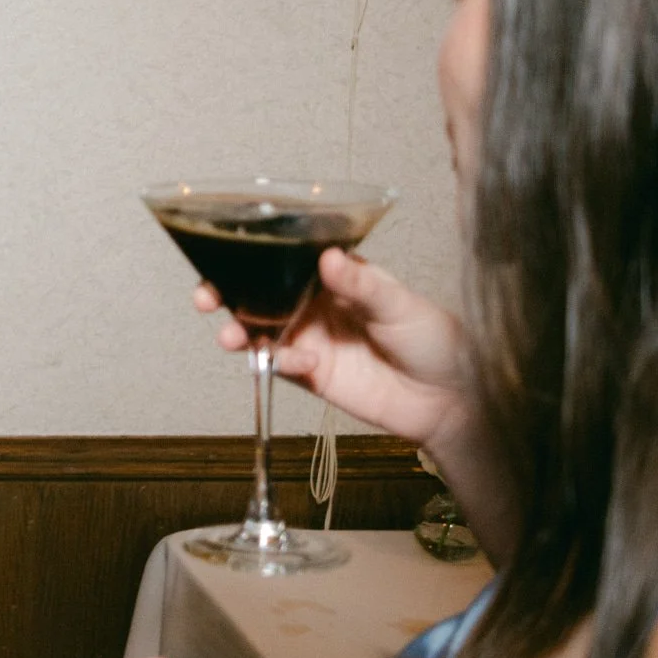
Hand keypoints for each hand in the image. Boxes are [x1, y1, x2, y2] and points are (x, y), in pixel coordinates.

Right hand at [199, 248, 469, 448]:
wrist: (451, 400)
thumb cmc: (436, 340)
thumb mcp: (400, 304)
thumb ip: (361, 285)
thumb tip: (329, 258)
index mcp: (336, 278)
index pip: (285, 260)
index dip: (251, 258)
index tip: (222, 256)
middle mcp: (316, 305)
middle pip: (260, 295)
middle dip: (227, 294)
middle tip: (206, 298)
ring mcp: (311, 339)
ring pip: (260, 330)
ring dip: (239, 331)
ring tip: (232, 338)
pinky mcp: (311, 375)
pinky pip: (281, 365)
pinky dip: (279, 362)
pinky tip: (299, 362)